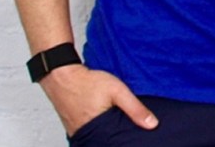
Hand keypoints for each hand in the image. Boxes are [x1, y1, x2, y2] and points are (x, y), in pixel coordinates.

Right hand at [39, 64, 156, 135]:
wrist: (62, 76)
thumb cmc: (88, 82)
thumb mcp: (118, 91)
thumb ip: (135, 108)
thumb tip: (152, 124)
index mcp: (97, 130)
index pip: (116, 144)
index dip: (126, 142)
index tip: (134, 138)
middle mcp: (85, 134)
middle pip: (106, 143)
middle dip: (117, 138)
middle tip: (127, 131)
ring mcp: (77, 131)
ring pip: (97, 138)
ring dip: (107, 134)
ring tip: (117, 126)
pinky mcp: (73, 126)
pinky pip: (88, 132)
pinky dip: (97, 129)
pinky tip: (104, 122)